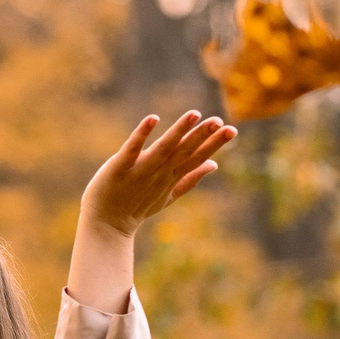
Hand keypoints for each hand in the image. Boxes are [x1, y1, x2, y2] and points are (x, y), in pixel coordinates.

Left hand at [79, 111, 236, 236]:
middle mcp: (159, 173)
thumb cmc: (138, 206)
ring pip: (163, 148)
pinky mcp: (119, 167)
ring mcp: (140, 171)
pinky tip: (153, 119)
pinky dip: (142, 135)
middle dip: (202, 136)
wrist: (107, 225)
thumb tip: (214, 164)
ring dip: (179, 131)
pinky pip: (132, 149)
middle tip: (219, 121)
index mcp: (171, 177)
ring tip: (194, 114)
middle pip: (184, 152)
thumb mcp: (169, 194)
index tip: (232, 130)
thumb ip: (191, 178)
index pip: (197, 158)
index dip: (214, 144)